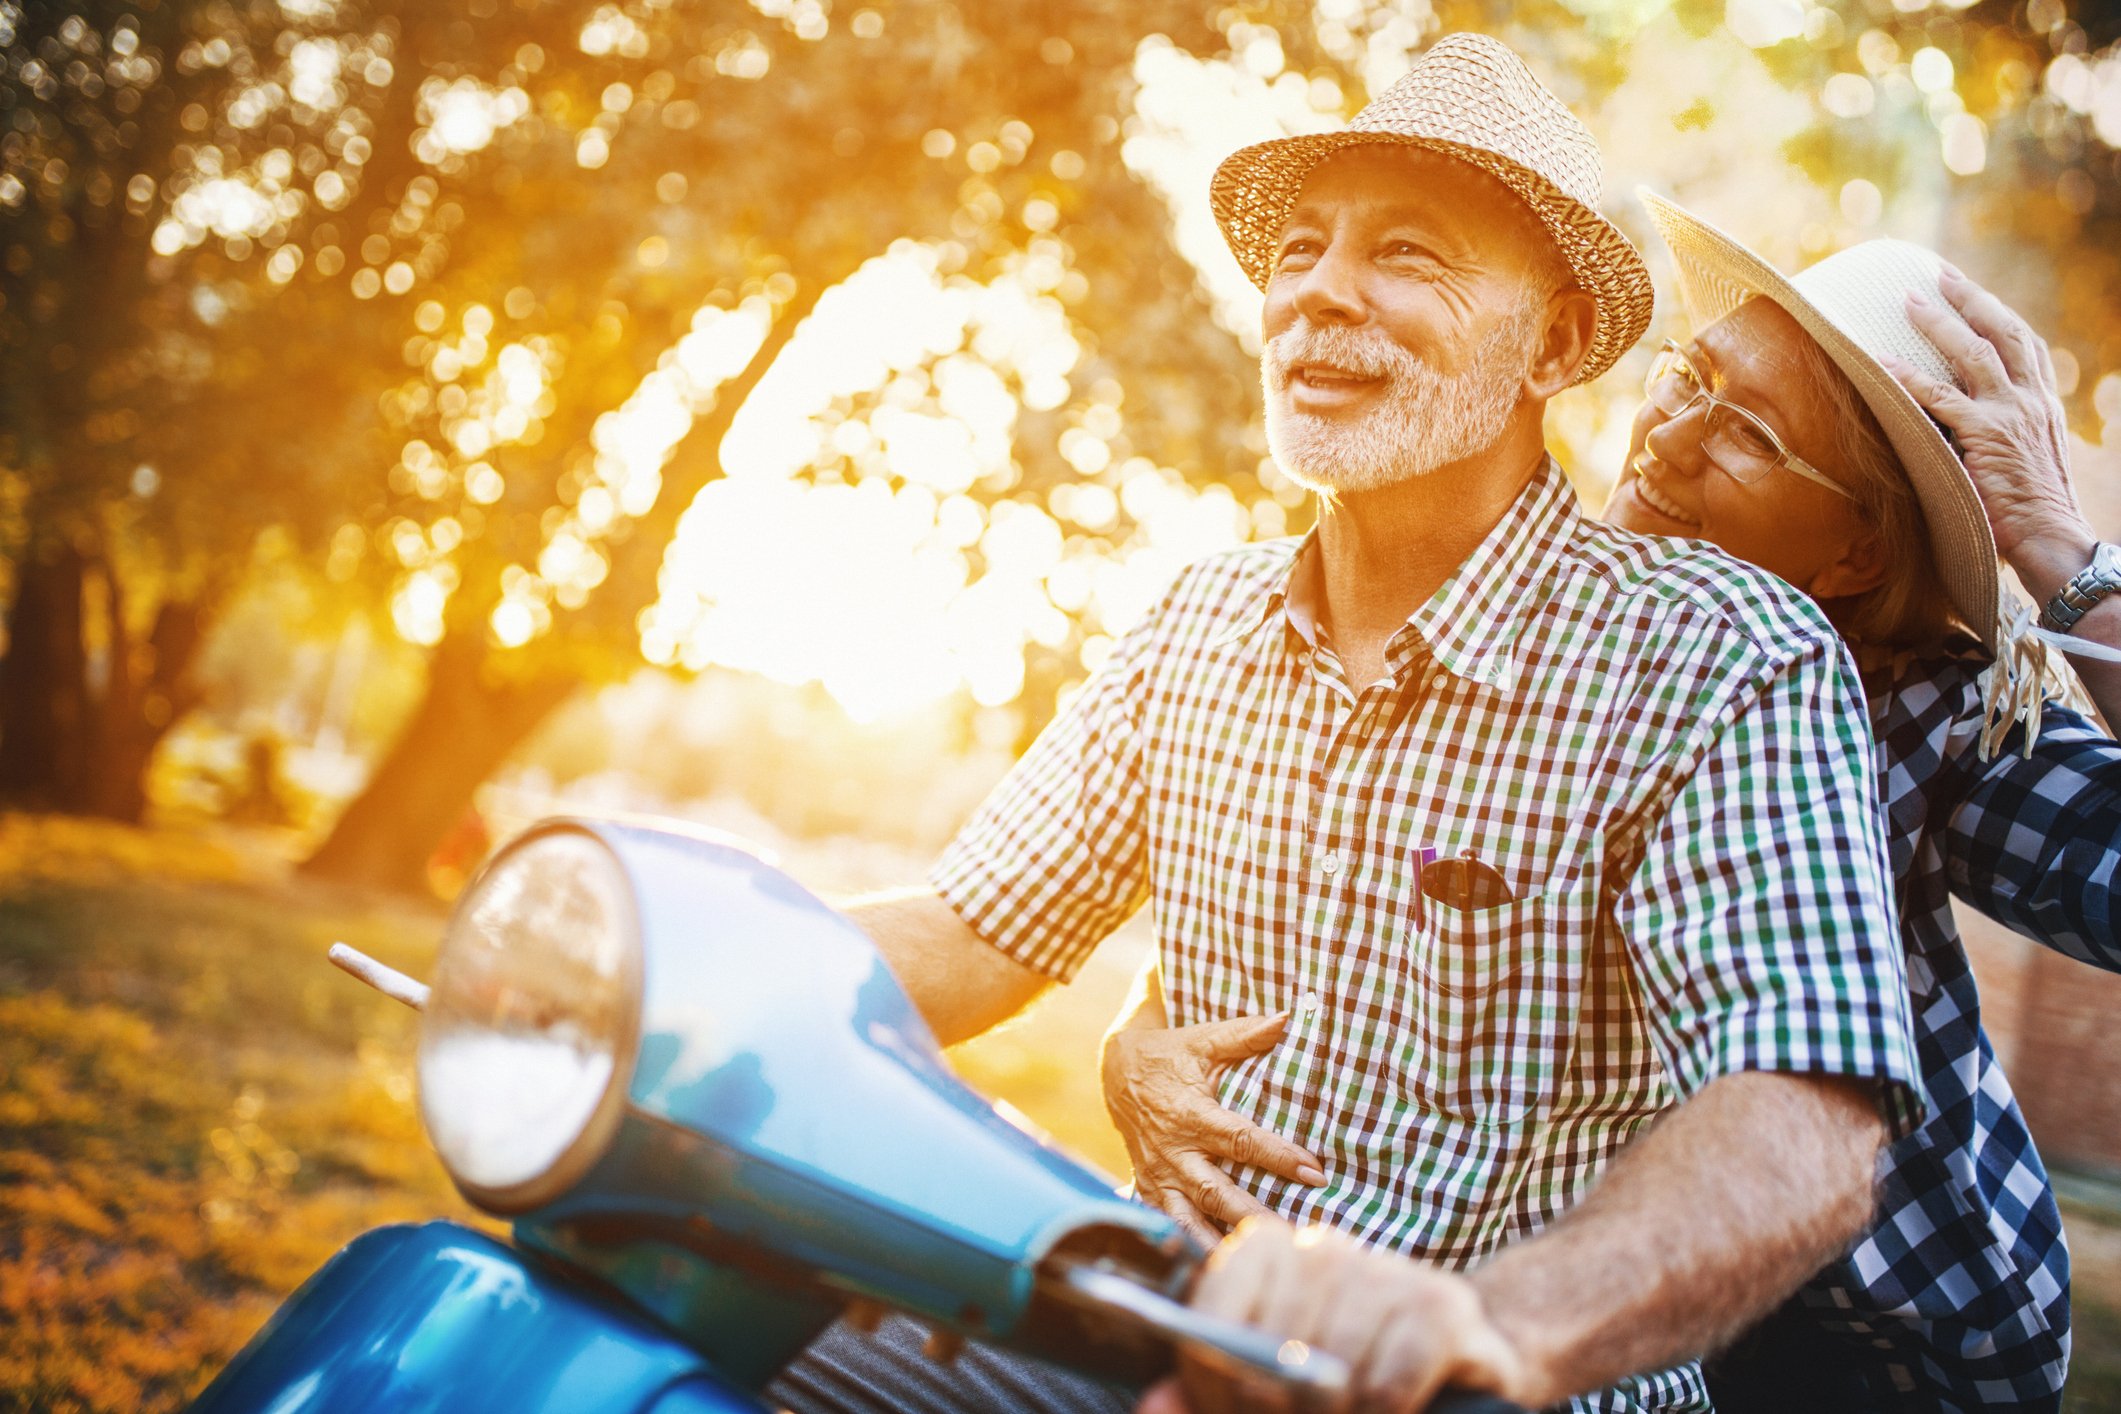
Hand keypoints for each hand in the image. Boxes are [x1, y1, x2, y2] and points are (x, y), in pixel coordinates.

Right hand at [1102, 1013, 1326, 1242]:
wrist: (1115, 1072)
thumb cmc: (1169, 1055)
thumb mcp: (1202, 1040)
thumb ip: (1244, 1035)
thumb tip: (1286, 1018)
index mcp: (1191, 1114)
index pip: (1241, 1140)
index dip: (1278, 1156)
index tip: (1314, 1171)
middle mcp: (1174, 1151)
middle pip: (1217, 1190)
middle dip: (1254, 1213)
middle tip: (1290, 1232)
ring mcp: (1160, 1176)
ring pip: (1190, 1218)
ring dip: (1218, 1242)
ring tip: (1249, 1264)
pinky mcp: (1150, 1189)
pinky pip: (1169, 1225)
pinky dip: (1188, 1247)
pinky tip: (1213, 1269)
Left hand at [1136, 1217, 1529, 1413]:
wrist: (1454, 1360)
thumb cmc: (1341, 1372)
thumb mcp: (1267, 1384)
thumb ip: (1206, 1394)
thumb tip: (1154, 1407)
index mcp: (1266, 1250)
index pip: (1215, 1308)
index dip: (1214, 1376)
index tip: (1230, 1407)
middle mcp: (1323, 1247)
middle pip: (1272, 1346)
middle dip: (1275, 1406)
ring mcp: (1385, 1271)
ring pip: (1332, 1368)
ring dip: (1337, 1412)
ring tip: (1347, 1411)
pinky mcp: (1444, 1307)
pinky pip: (1387, 1383)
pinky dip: (1382, 1413)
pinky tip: (1389, 1408)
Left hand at [1881, 265, 2098, 593]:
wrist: (2052, 538)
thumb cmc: (2031, 509)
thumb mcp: (2024, 458)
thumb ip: (2001, 433)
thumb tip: (1960, 424)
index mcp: (2043, 402)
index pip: (2025, 344)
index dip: (1996, 312)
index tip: (1971, 291)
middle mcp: (2030, 400)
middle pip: (2003, 331)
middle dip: (1970, 298)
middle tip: (1938, 273)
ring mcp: (2010, 414)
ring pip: (1973, 352)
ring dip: (1938, 322)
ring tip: (1907, 299)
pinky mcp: (1986, 436)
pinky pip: (1941, 399)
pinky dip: (1910, 378)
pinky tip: (1883, 363)